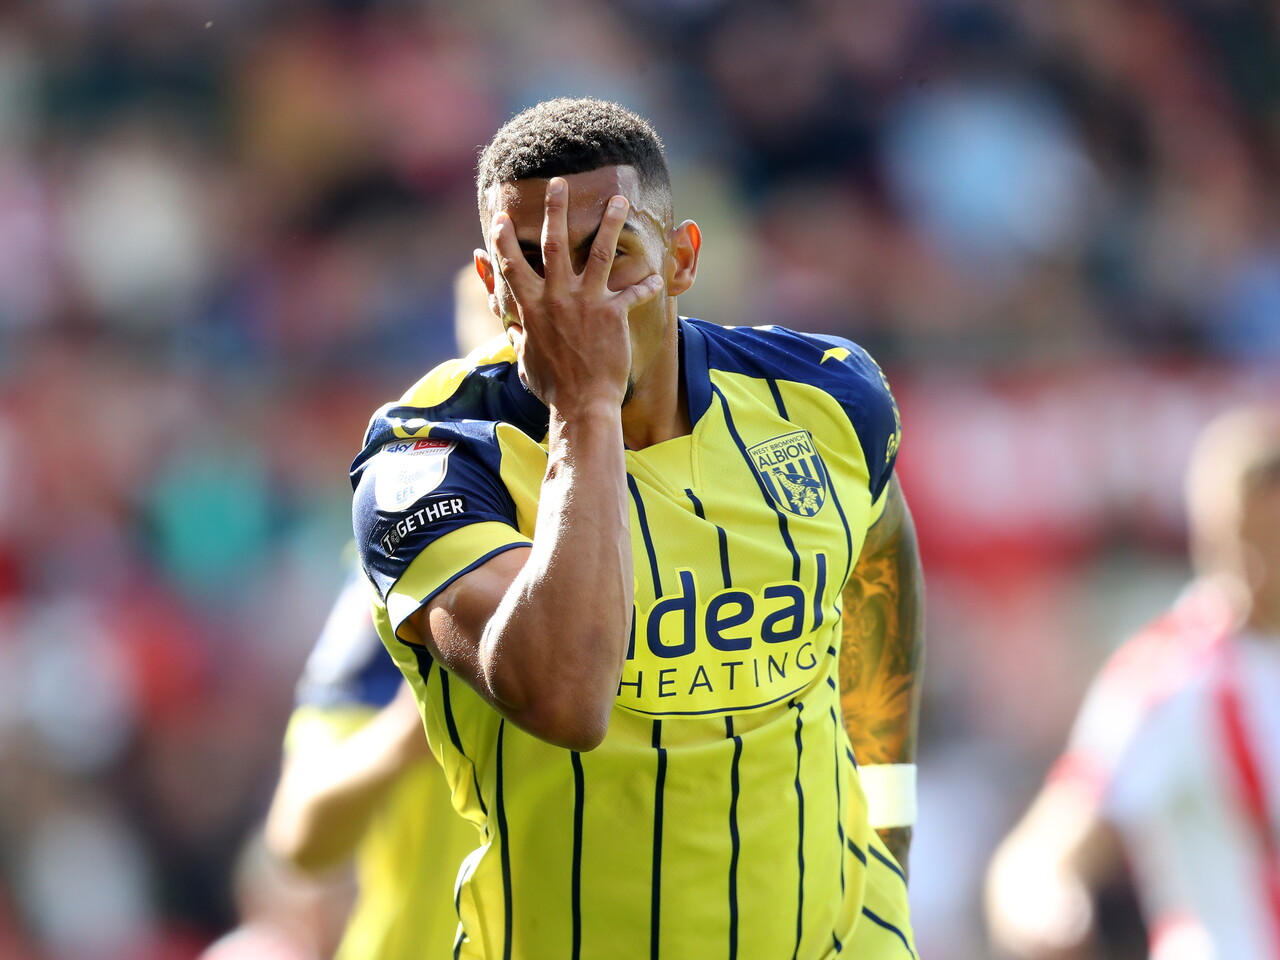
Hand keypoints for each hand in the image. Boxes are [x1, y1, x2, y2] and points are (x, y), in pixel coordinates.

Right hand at [490, 178, 663, 412]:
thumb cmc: (552, 385)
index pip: (512, 264)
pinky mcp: (613, 313)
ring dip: (610, 223)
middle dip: (555, 209)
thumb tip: (506, 322)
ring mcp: (586, 302)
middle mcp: (557, 297)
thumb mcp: (525, 356)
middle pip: (553, 243)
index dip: (503, 238)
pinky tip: (658, 274)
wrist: (583, 404)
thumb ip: (516, 330)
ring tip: (619, 200)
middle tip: (558, 182)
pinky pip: (634, 290)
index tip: (500, 214)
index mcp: (531, 306)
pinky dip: (647, 282)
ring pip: (599, 252)